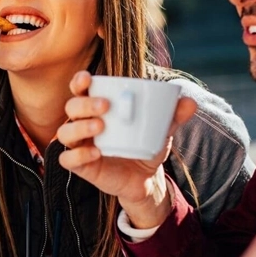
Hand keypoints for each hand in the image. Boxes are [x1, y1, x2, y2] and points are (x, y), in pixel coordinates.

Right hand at [57, 71, 196, 227]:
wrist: (145, 178)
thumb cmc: (145, 144)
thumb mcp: (161, 129)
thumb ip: (173, 115)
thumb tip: (190, 101)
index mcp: (97, 107)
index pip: (80, 89)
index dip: (79, 81)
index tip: (88, 78)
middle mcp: (83, 123)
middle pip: (71, 107)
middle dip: (84, 104)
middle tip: (105, 106)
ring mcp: (80, 144)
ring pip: (65, 132)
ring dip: (79, 127)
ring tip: (100, 127)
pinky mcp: (81, 166)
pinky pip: (68, 159)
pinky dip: (78, 155)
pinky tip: (95, 153)